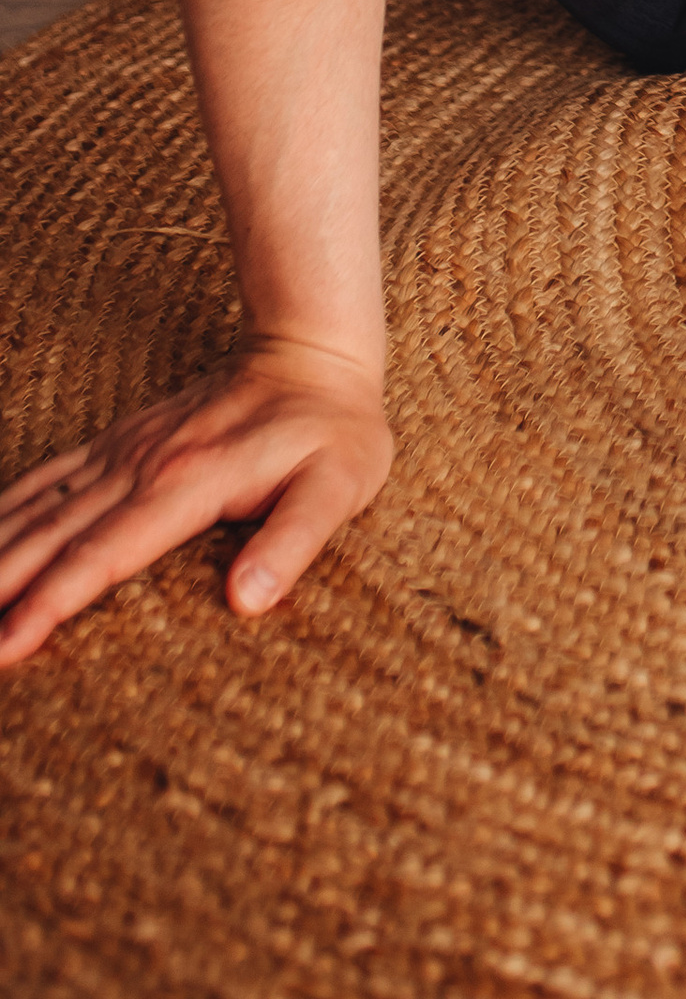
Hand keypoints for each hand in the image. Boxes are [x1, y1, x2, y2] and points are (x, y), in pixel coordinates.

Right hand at [0, 339, 392, 665]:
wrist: (313, 351)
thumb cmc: (335, 430)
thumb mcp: (339, 487)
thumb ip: (295, 541)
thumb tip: (248, 600)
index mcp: (188, 485)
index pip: (105, 555)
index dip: (52, 603)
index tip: (7, 647)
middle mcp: (140, 467)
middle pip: (51, 537)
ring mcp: (123, 452)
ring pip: (37, 506)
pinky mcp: (119, 443)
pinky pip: (47, 477)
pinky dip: (5, 507)